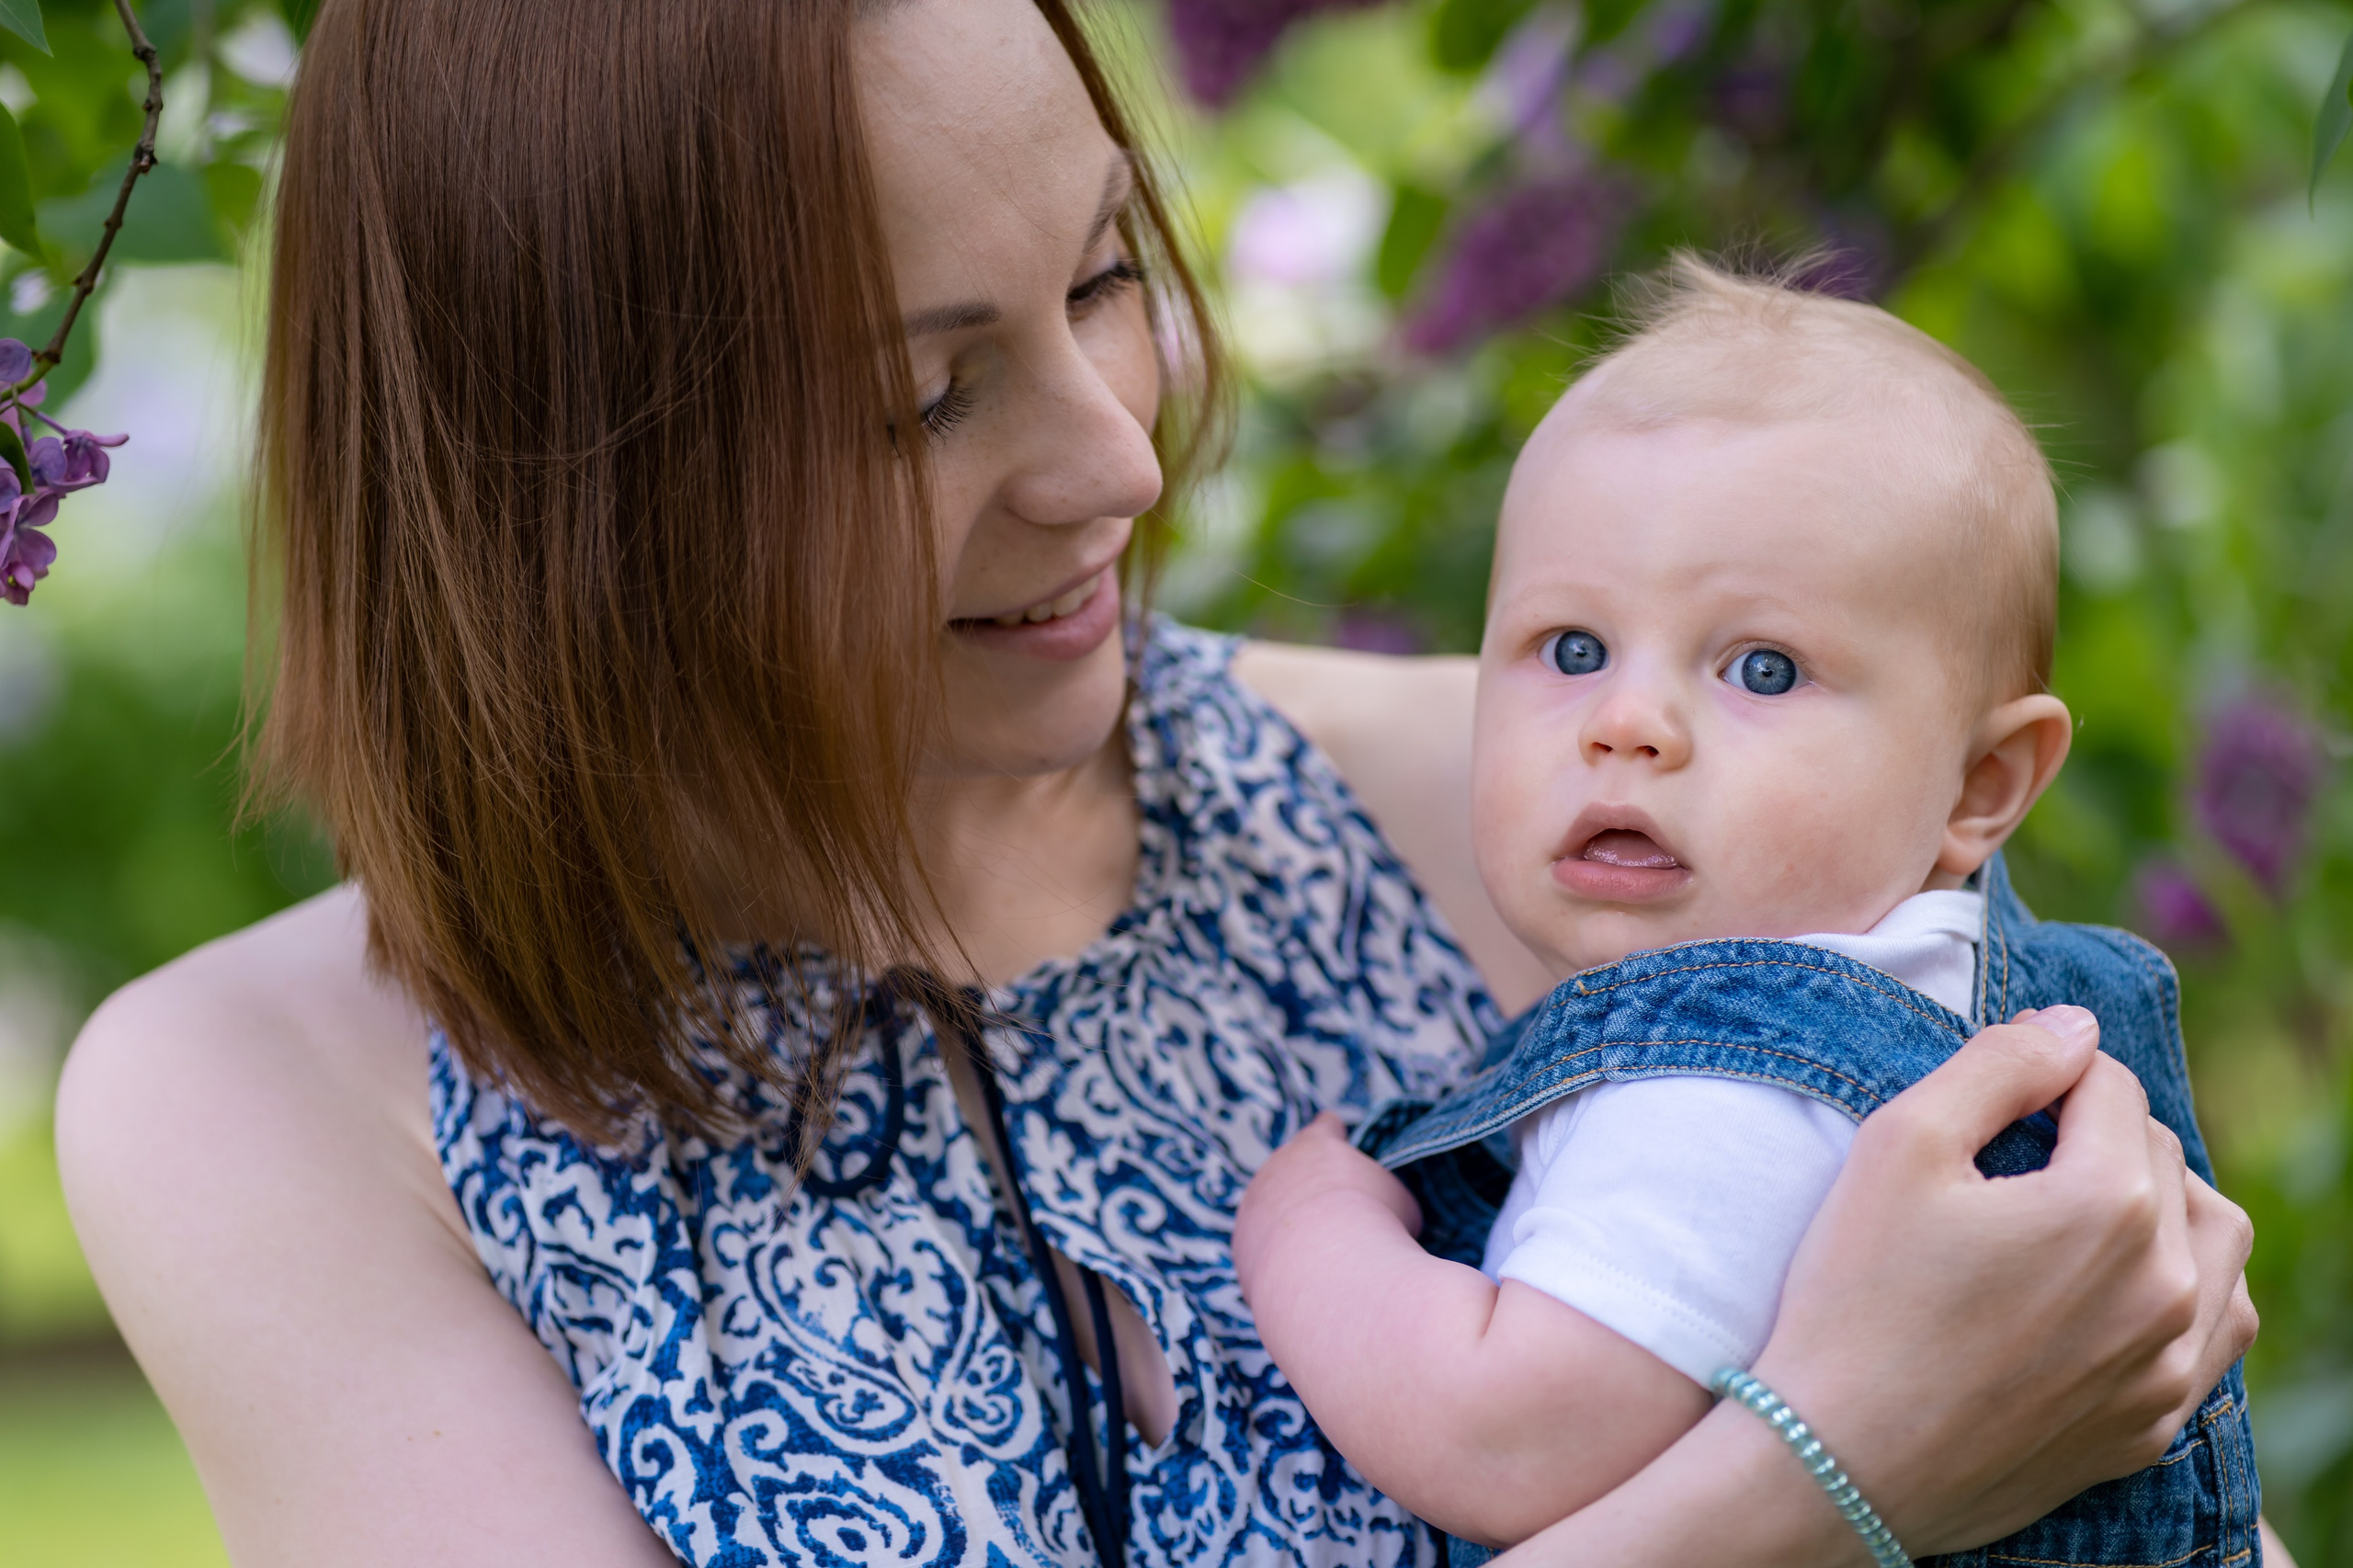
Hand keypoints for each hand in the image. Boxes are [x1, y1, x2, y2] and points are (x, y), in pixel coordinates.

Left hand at [1234, 1113, 1420, 1302]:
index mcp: (1317, 1144)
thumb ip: (1383, 1197)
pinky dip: (1283, 1259)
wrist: (1326, 1269)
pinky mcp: (1241, 1242)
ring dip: (1298, 1229)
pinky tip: (1305, 1276)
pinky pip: (1266, 1248)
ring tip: (1327, 1256)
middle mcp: (1278, 1165)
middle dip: (1316, 1192)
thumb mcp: (1400, 1203)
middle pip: (1296, 1170)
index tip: (1339, 1144)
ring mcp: (1253, 1202)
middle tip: (1342, 1220)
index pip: (1325, 1126)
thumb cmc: (1374, 1226)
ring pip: (1276, 1210)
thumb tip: (1382, 1218)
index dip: (1336, 1137)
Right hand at [1751, 1005, 2257, 1555]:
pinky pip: (2211, 1337)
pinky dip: (2182, 1293)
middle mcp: (2166, 1286)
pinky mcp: (2150, 1427)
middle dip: (2098, 1132)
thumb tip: (2074, 1027)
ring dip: (2163, 1204)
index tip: (1996, 1083)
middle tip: (2014, 1147)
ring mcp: (2167, 1366)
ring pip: (2216, 1244)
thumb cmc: (1856, 1297)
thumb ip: (1998, 1067)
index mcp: (2110, 1205)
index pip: (2110, 1087)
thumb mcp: (1901, 1146)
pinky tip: (2116, 1289)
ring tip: (2087, 1204)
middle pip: (2161, 1157)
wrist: (1838, 1459)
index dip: (2048, 1067)